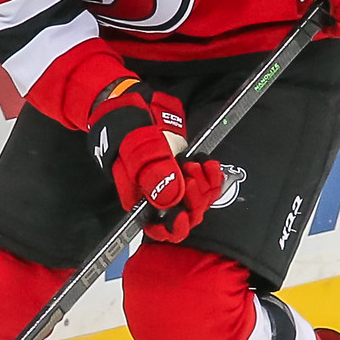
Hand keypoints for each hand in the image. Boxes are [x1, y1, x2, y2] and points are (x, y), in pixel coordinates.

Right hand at [87, 77, 224, 243]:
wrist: (131, 109)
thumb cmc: (127, 131)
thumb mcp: (138, 151)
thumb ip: (153, 175)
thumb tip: (170, 202)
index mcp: (143, 201)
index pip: (161, 230)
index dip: (174, 227)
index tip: (182, 214)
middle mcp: (160, 198)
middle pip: (186, 215)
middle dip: (194, 198)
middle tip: (191, 172)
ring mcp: (176, 184)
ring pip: (200, 200)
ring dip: (205, 185)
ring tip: (199, 164)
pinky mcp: (188, 171)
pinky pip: (207, 184)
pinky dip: (212, 177)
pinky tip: (210, 164)